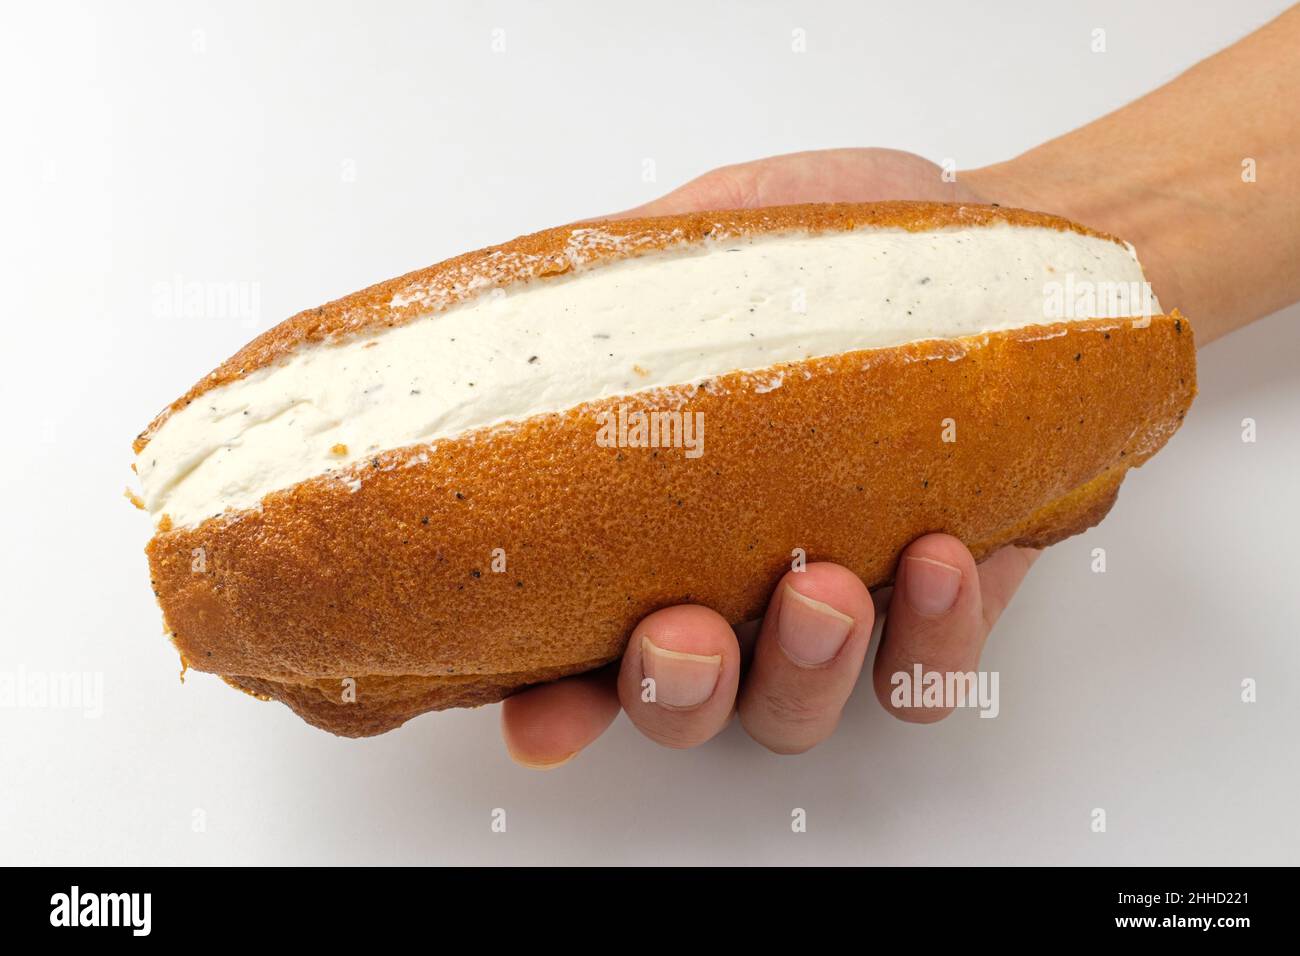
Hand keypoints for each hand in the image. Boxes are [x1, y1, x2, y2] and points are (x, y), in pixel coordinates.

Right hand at [500, 149, 1040, 764]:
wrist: (1001, 260)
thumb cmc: (849, 253)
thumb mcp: (720, 234)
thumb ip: (631, 273)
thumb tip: (533, 287)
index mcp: (655, 527)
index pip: (577, 645)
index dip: (551, 705)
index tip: (541, 719)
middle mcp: (730, 589)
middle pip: (678, 707)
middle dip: (671, 693)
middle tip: (685, 635)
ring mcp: (835, 614)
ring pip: (791, 713)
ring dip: (799, 671)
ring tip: (823, 587)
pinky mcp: (940, 613)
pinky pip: (924, 681)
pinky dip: (930, 644)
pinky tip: (940, 556)